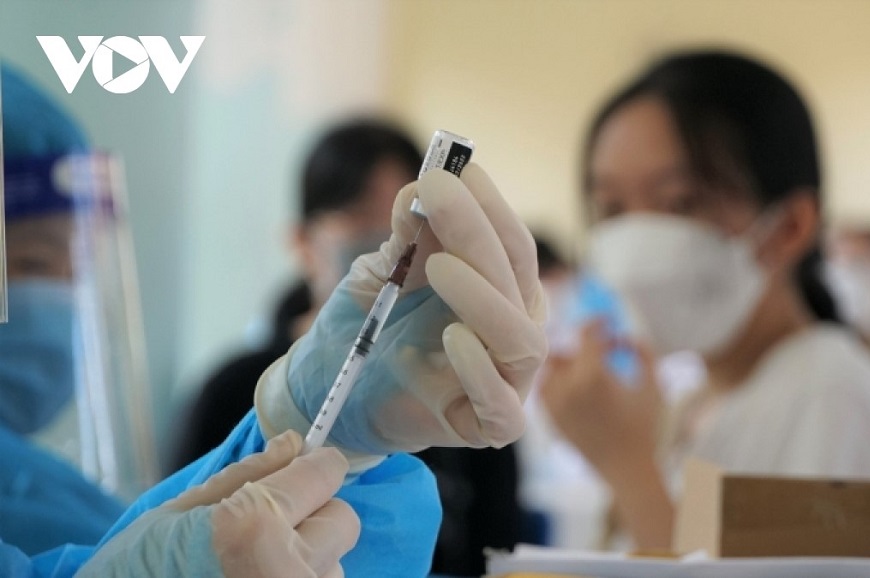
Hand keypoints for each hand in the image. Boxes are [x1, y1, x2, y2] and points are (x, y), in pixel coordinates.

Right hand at [75, 431, 358, 577]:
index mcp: (255, 526)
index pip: (325, 474)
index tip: (309, 465)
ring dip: (308, 554)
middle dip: (314, 512)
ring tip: (256, 563)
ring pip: (336, 561)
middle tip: (271, 521)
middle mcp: (290, 569)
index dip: (317, 465)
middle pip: (342, 518)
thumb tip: (295, 444)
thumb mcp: (180, 511)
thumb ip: (247, 475)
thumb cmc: (134, 571)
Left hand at [255, 163, 546, 460]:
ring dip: (483, 297)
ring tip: (438, 266)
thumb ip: (408, 235)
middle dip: (476, 232)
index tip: (460, 167)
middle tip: (437, 192)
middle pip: (515, 280)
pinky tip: (453, 338)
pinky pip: (502, 407)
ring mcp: (506, 381)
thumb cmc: (368, 326)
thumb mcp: (383, 272)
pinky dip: (480, 371)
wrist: (332, 389)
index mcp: (501, 291)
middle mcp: (513, 330)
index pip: (510, 244)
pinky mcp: (486, 426)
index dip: (490, 205)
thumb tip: (423, 186)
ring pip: (521, 339)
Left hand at [539, 320, 661, 480]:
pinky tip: (575, 385)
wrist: (626, 469)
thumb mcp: (652, 385)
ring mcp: (554, 403)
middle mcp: (567, 386)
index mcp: (593, 375)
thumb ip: (642, 351)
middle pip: (566, 349)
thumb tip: (623, 336)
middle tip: (604, 349)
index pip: (586, 334)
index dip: (597, 323)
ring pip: (550, 368)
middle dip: (585, 346)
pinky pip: (544, 388)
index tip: (608, 322)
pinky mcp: (549, 417)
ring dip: (567, 362)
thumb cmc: (644, 427)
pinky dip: (556, 380)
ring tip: (588, 368)